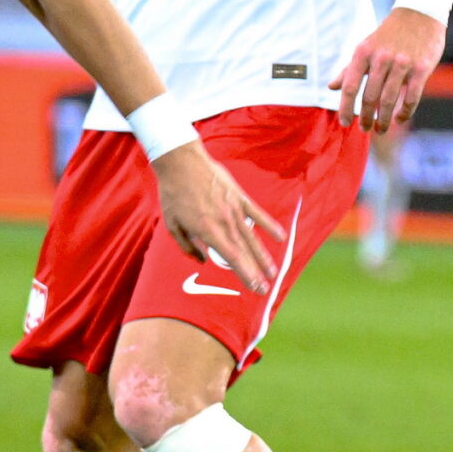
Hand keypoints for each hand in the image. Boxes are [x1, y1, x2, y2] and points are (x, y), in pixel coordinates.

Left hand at [151, 144, 284, 293]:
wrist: (181, 162)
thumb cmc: (173, 194)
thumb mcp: (172, 224)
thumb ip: (187, 246)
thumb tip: (202, 260)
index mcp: (207, 230)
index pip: (231, 258)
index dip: (245, 274)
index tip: (254, 287)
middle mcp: (225, 222)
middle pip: (245, 252)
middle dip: (256, 272)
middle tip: (265, 289)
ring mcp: (234, 209)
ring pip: (253, 237)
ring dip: (264, 256)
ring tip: (274, 272)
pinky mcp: (240, 196)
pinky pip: (258, 214)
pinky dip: (270, 226)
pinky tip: (281, 238)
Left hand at [331, 8, 444, 132]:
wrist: (419, 15)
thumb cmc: (388, 35)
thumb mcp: (364, 47)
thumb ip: (349, 69)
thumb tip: (331, 87)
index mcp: (362, 53)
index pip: (349, 87)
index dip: (345, 108)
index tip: (344, 123)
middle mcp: (380, 59)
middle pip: (369, 97)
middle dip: (365, 118)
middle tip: (364, 130)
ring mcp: (402, 64)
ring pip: (389, 100)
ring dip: (383, 120)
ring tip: (380, 129)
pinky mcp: (421, 68)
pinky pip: (411, 97)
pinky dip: (405, 112)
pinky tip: (399, 119)